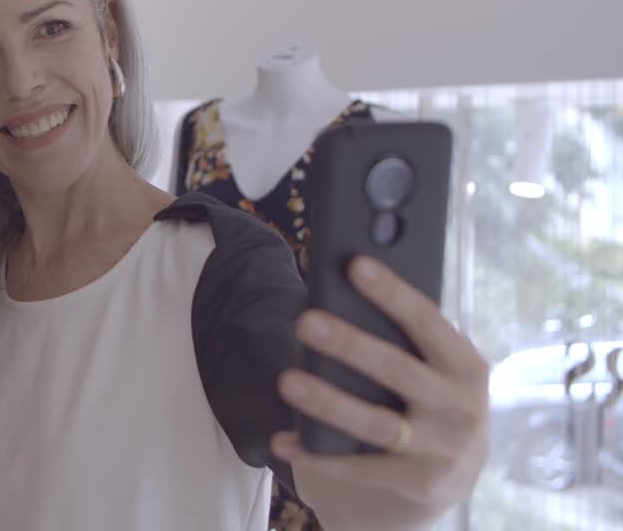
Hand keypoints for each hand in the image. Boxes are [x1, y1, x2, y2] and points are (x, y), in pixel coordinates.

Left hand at [270, 257, 488, 530]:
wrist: (459, 471)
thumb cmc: (433, 396)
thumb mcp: (437, 367)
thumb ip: (408, 337)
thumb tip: (347, 284)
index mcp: (466, 365)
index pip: (427, 321)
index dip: (392, 293)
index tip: (355, 265)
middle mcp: (460, 407)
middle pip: (397, 370)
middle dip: (350, 345)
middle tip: (305, 322)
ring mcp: (442, 449)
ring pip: (375, 423)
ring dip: (328, 402)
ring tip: (286, 381)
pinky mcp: (418, 483)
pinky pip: (359, 468)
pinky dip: (318, 455)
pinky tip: (283, 441)